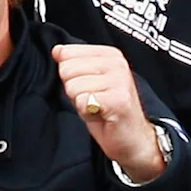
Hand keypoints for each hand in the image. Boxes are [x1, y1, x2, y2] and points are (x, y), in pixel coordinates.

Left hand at [54, 42, 164, 179]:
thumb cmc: (109, 111)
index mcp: (109, 55)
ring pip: (72, 86)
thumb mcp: (88, 82)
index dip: (70, 76)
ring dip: (80, 103)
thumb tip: (57, 50)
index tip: (88, 87)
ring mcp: (119, 80)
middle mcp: (117, 63)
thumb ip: (74, 64)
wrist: (132, 140)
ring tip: (98, 107)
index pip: (66, 53)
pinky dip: (86, 113)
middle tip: (93, 100)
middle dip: (73, 90)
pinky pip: (82, 101)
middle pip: (66, 69)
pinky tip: (101, 115)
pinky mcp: (119, 99)